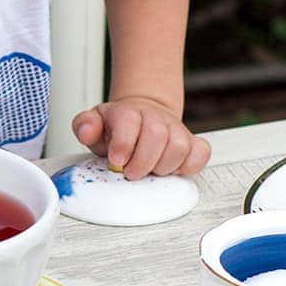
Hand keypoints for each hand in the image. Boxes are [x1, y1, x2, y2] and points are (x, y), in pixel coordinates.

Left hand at [71, 95, 210, 177]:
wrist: (143, 116)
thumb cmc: (117, 128)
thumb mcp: (95, 125)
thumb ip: (85, 126)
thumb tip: (86, 130)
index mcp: (127, 113)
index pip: (128, 121)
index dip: (123, 143)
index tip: (117, 161)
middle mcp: (154, 118)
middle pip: (157, 135)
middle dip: (142, 161)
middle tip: (131, 172)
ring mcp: (175, 129)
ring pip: (179, 147)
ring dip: (163, 166)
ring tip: (150, 170)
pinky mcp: (192, 142)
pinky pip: (201, 153)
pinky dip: (189, 165)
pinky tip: (173, 169)